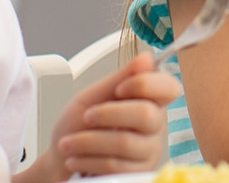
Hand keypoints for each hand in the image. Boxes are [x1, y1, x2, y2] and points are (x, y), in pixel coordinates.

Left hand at [30, 54, 182, 180]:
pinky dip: (88, 160)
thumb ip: (118, 79)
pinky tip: (76, 159)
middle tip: (87, 116)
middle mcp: (153, 126)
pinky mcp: (136, 174)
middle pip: (147, 115)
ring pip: (126, 143)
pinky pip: (116, 166)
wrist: (59, 159)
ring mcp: (146, 151)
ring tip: (69, 143)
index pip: (169, 88)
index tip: (119, 90)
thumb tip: (147, 58)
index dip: (147, 85)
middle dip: (108, 114)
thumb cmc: (76, 126)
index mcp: (146, 100)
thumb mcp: (91, 97)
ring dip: (88, 142)